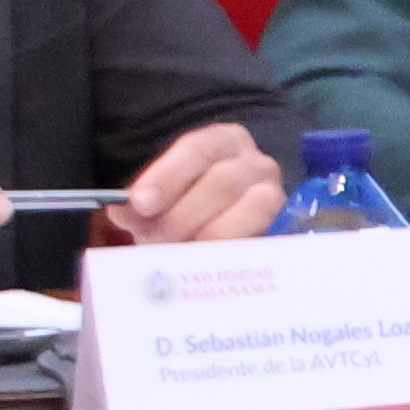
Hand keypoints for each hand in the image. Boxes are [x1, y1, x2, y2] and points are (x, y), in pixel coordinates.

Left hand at [104, 121, 281, 246]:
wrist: (233, 228)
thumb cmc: (190, 211)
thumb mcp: (162, 204)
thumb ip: (141, 208)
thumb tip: (122, 212)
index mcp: (222, 142)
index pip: (197, 148)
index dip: (167, 176)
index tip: (140, 203)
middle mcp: (256, 162)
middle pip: (223, 182)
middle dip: (183, 215)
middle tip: (156, 242)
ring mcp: (277, 194)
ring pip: (253, 209)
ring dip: (213, 236)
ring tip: (183, 257)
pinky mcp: (288, 228)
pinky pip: (269, 237)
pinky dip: (237, 253)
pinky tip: (211, 267)